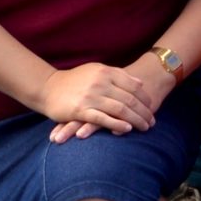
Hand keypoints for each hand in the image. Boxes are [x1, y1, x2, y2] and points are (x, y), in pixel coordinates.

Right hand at [41, 62, 155, 138]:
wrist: (48, 88)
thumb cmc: (74, 80)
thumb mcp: (97, 71)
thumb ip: (118, 75)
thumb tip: (140, 82)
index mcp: (106, 72)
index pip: (133, 85)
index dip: (145, 97)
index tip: (152, 107)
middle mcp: (100, 82)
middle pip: (129, 98)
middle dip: (143, 111)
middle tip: (152, 122)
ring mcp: (91, 96)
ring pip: (120, 109)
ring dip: (135, 120)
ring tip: (144, 128)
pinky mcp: (80, 110)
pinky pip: (103, 119)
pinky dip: (117, 125)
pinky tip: (126, 130)